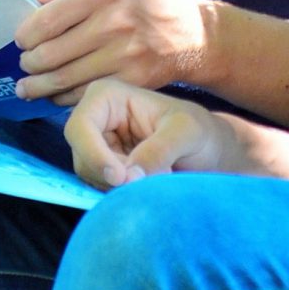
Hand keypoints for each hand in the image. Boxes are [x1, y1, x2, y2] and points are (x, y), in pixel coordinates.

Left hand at [15, 0, 210, 104]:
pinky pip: (85, 94)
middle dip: (29, 64)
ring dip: (38, 86)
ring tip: (28, 86)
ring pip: (64, 80)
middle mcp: (112, 22)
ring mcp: (123, 54)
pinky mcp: (131, 80)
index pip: (46, 19)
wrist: (188, 33)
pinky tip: (55, 93)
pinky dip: (62, 98)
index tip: (21, 41)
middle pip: (50, 54)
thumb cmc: (137, 2)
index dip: (25, 35)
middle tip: (25, 65)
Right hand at [63, 80, 240, 188]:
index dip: (94, 155)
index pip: (79, 127)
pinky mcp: (105, 168)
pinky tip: (147, 186)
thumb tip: (128, 175)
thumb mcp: (186, 133)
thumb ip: (159, 150)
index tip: (121, 178)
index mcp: (107, 96)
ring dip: (120, 187)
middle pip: (82, 156)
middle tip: (148, 182)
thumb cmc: (199, 132)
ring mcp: (98, 145)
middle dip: (112, 176)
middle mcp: (96, 119)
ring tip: (157, 178)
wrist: (208, 152)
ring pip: (91, 176)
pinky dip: (121, 194)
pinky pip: (100, 187)